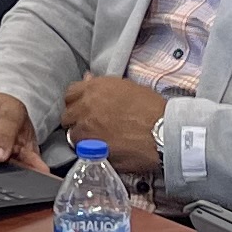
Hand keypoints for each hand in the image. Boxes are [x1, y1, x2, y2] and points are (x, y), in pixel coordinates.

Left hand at [56, 75, 172, 180]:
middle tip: (90, 125)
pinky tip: (102, 150)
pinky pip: (82, 152)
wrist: (164, 132)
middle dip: (76, 120)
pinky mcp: (91, 151)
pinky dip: (89, 152)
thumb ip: (102, 85)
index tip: (84, 108)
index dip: (77, 102)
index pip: (70, 94)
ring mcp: (86, 131)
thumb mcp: (127, 87)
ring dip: (82, 138)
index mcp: (94, 89)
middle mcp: (85, 108)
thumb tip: (87, 79)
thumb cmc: (151, 108)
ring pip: (73, 136)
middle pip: (67, 116)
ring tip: (98, 140)